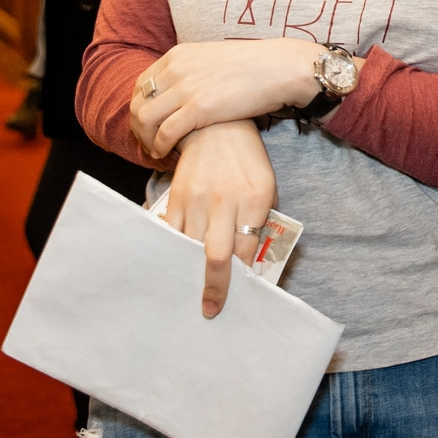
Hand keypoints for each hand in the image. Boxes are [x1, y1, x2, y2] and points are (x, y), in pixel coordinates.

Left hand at [132, 38, 321, 162]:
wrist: (280, 68)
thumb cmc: (255, 67)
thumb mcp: (213, 59)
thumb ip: (193, 71)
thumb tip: (183, 90)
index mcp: (178, 55)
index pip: (142, 84)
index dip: (140, 107)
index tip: (147, 124)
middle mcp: (176, 69)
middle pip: (138, 102)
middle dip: (138, 127)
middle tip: (148, 143)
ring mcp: (186, 88)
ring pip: (145, 119)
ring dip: (146, 140)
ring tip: (156, 151)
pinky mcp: (198, 108)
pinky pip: (164, 133)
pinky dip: (160, 147)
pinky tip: (166, 154)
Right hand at [161, 121, 276, 316]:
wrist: (215, 128)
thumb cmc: (247, 161)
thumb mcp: (267, 185)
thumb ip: (261, 221)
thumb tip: (250, 262)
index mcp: (255, 198)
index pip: (248, 250)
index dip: (243, 276)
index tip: (241, 293)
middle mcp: (225, 201)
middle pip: (217, 256)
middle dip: (215, 287)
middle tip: (211, 310)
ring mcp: (197, 200)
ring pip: (190, 249)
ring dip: (190, 273)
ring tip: (191, 293)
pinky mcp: (175, 197)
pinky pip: (171, 234)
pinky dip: (172, 252)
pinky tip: (173, 267)